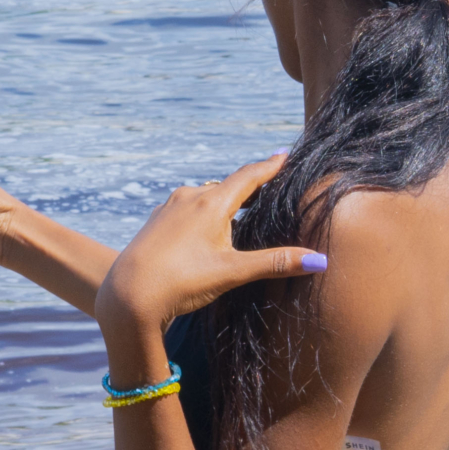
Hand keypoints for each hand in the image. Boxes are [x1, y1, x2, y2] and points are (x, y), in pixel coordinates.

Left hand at [94, 153, 326, 335]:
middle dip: (248, 186)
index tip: (284, 154)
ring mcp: (169, 208)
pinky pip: (187, 209)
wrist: (127, 296)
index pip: (249, 176)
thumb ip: (275, 263)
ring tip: (238, 212)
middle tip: (268, 184)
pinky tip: (202, 231)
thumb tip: (321, 261)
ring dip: (223, 201)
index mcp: (212, 203)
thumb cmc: (182, 282)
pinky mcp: (156, 221)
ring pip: (205, 196)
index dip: (270, 166)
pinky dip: (202, 213)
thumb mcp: (233, 272)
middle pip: (227, 185)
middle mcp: (190, 196)